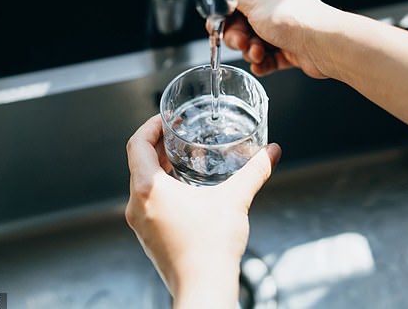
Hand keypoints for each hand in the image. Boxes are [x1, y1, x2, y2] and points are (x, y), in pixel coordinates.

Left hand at [125, 115, 281, 308]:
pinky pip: (147, 202)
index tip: (166, 120)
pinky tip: (185, 190)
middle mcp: (137, 205)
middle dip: (158, 145)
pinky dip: (161, 189)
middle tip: (178, 135)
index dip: (150, 126)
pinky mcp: (148, 237)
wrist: (204, 288)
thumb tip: (271, 153)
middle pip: (138, 162)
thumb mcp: (235, 200)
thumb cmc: (211, 248)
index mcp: (149, 189)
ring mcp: (140, 223)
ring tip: (182, 159)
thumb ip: (255, 172)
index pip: (137, 144)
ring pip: (142, 184)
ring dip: (159, 167)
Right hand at [223, 0, 342, 78]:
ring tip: (258, 54)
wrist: (322, 44)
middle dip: (237, 37)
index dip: (224, 15)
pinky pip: (268, 59)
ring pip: (253, 43)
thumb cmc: (292, 18)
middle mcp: (275, 6)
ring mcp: (283, 29)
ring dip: (251, 51)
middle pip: (242, 24)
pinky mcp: (290, 50)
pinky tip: (260, 66)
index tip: (214, 28)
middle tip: (241, 43)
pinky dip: (262, 64)